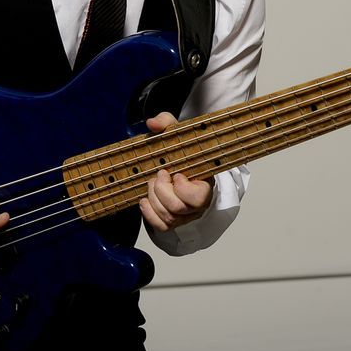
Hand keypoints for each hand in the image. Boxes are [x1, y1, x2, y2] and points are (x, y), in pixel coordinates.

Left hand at [139, 112, 213, 231]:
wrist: (183, 164)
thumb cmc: (183, 152)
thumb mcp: (178, 134)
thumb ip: (167, 123)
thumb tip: (152, 124)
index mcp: (205, 183)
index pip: (198, 197)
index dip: (183, 188)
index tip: (176, 173)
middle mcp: (198, 204)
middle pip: (178, 208)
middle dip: (162, 191)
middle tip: (159, 175)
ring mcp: (186, 214)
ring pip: (168, 218)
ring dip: (154, 199)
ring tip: (152, 183)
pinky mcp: (174, 221)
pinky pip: (161, 226)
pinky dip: (149, 214)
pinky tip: (144, 200)